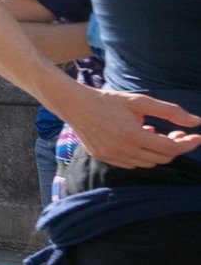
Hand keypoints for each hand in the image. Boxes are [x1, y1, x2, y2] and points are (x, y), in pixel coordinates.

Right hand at [55, 88, 200, 169]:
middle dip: (175, 147)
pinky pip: (132, 164)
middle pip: (161, 158)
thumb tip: (196, 122)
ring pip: (148, 163)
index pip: (170, 148)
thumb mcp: (141, 101)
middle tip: (179, 133)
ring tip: (154, 133)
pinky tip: (138, 139)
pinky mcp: (104, 158)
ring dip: (158, 151)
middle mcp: (122, 150)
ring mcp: (112, 156)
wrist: (75, 105)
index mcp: (133, 135)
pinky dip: (142, 155)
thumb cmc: (109, 100)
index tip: (198, 137)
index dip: (188, 144)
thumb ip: (170, 111)